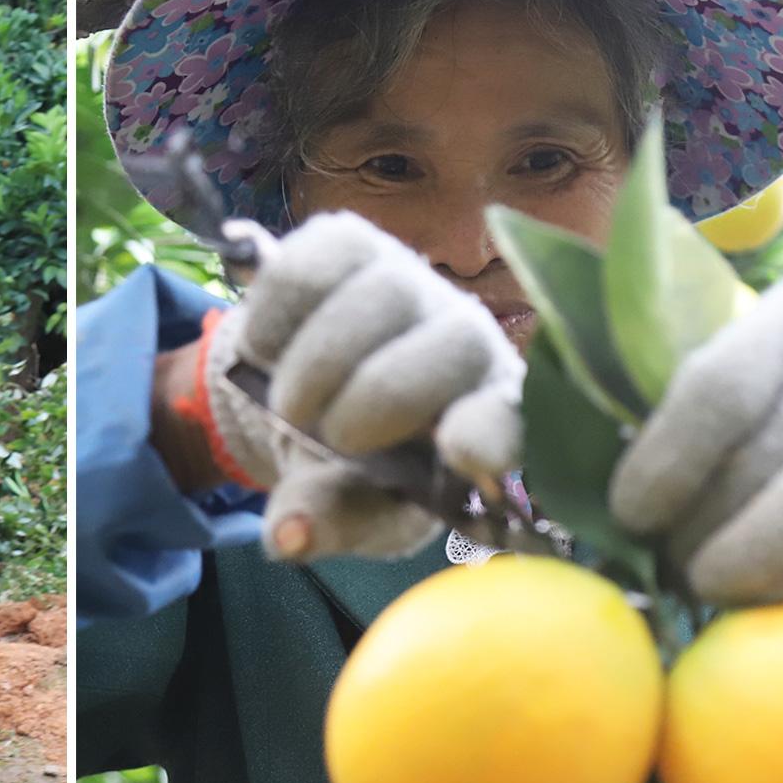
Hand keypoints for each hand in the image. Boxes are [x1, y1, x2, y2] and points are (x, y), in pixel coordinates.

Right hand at [202, 211, 523, 560]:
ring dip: (318, 357)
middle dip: (378, 393)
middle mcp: (468, 340)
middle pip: (453, 340)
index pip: (518, 414)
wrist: (315, 402)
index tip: (460, 452)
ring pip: (383, 290)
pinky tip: (264, 350)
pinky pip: (316, 257)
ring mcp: (414, 284)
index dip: (493, 427)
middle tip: (328, 433)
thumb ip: (328, 522)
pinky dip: (275, 310)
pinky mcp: (354, 246)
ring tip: (291, 405)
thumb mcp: (348, 510)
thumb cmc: (358, 471)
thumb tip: (287, 537)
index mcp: (489, 419)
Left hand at [608, 271, 782, 606]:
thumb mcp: (729, 367)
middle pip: (759, 461)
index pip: (719, 390)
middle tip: (664, 562)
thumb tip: (556, 468)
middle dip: (697, 528)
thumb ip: (662, 401)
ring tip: (706, 583)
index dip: (663, 463)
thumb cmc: (775, 398)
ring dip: (745, 561)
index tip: (630, 515)